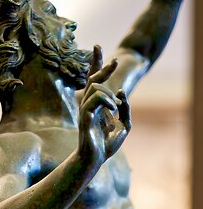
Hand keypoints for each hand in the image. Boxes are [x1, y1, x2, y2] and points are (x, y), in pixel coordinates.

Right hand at [78, 45, 131, 168]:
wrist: (96, 159)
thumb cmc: (106, 144)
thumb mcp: (124, 125)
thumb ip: (125, 109)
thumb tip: (121, 94)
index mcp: (96, 105)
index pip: (94, 81)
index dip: (97, 65)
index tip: (100, 49)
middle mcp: (88, 104)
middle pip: (93, 79)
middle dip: (103, 67)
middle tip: (115, 61)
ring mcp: (84, 109)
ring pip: (95, 88)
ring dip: (109, 94)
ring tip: (115, 106)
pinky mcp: (84, 116)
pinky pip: (93, 100)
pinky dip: (106, 101)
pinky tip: (113, 109)